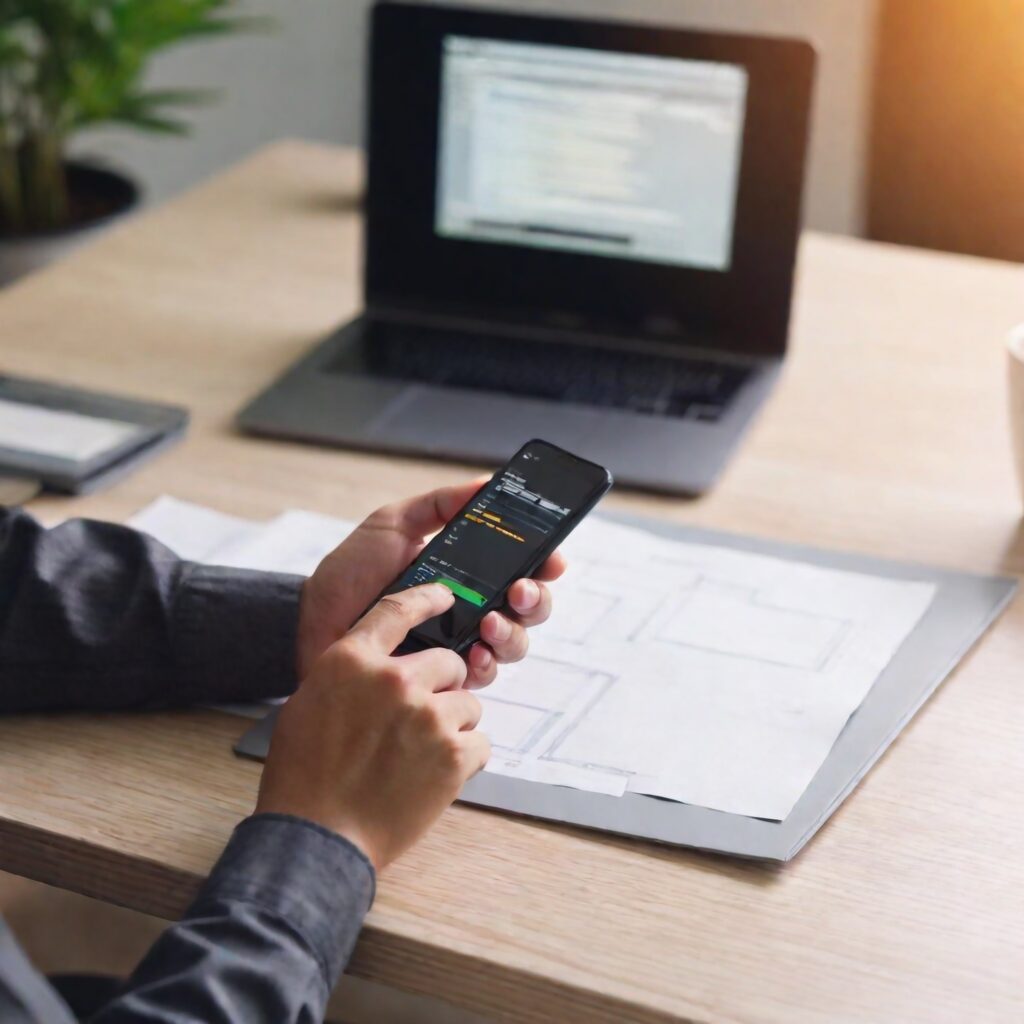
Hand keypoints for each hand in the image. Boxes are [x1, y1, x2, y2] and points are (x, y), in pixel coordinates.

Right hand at [257, 584, 489, 868]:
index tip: (445, 596)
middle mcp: (394, 679)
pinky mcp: (453, 754)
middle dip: (443, 686)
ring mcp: (428, 715)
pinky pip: (480, 742)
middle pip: (447, 661)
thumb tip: (377, 669)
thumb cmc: (304, 778)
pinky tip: (437, 776)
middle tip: (423, 718)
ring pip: (468, 703)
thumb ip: (348, 675)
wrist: (316, 838)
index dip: (427, 598)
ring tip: (422, 756)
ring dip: (453, 725)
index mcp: (352, 660)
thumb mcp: (308, 704)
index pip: (397, 609)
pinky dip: (466, 759)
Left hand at [296, 479, 566, 684]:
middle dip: (536, 600)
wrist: (310, 619)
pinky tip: (472, 656)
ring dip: (513, 633)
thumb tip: (486, 482)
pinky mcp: (441, 679)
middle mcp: (472, 609)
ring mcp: (459, 645)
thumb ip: (440, 504)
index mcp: (468, 572)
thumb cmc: (351, 572)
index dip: (546, 564)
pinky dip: (485, 666)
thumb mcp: (393, 525)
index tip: (552, 558)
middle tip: (518, 591)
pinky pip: (481, 678)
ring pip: (514, 645)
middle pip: (529, 609)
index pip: (522, 568)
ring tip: (489, 623)